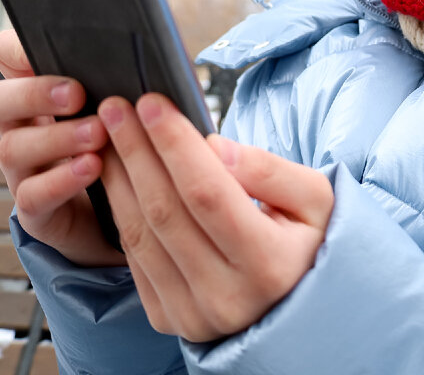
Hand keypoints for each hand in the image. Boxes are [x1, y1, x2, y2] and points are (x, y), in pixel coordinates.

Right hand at [0, 30, 125, 266]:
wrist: (132, 214)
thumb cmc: (129, 143)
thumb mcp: (128, 104)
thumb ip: (129, 76)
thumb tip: (156, 44)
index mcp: (42, 92)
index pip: (6, 56)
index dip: (16, 48)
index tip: (47, 44)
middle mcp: (23, 128)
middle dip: (34, 93)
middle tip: (76, 93)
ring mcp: (24, 171)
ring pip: (12, 149)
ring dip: (56, 138)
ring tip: (98, 134)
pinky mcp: (36, 212)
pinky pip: (32, 196)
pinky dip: (61, 180)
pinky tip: (93, 167)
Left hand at [99, 93, 332, 342]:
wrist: (299, 307)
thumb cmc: (309, 241)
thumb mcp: (315, 199)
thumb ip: (270, 170)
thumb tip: (214, 147)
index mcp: (269, 265)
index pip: (209, 193)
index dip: (175, 145)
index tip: (151, 103)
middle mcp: (227, 297)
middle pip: (166, 211)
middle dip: (136, 151)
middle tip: (115, 107)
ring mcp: (193, 314)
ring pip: (140, 234)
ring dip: (119, 177)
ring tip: (108, 132)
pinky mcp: (168, 319)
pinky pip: (135, 257)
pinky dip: (120, 211)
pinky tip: (117, 174)